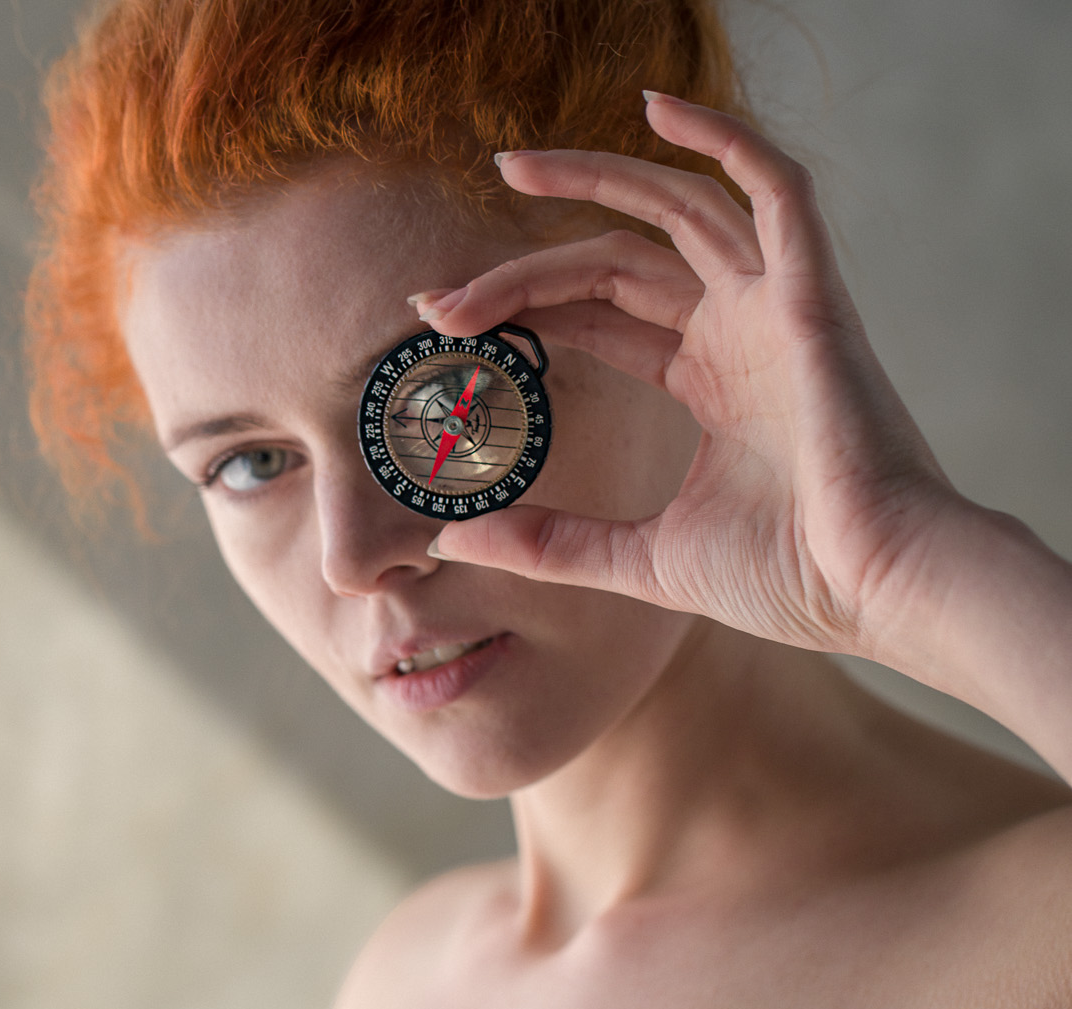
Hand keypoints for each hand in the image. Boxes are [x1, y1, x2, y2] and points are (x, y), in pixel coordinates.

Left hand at [412, 95, 974, 659]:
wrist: (876, 590)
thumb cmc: (786, 578)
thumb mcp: (640, 559)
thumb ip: (549, 542)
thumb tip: (453, 538)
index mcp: (710, 380)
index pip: (599, 318)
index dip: (524, 313)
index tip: (447, 326)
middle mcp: (739, 332)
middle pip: (615, 264)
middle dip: (524, 271)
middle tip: (440, 297)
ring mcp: (776, 308)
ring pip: (674, 213)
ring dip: (592, 182)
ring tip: (509, 168)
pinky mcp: (811, 297)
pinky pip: (774, 188)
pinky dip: (724, 139)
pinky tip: (656, 110)